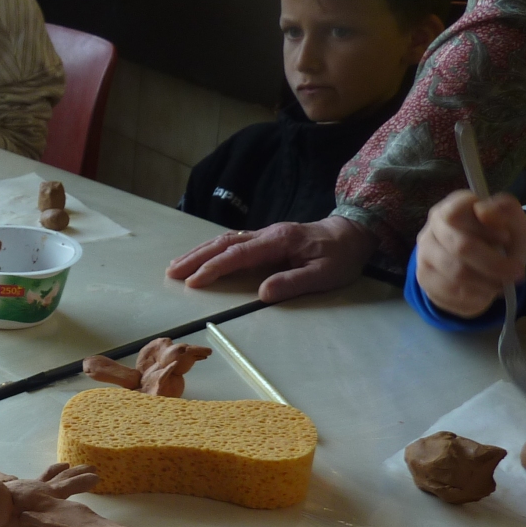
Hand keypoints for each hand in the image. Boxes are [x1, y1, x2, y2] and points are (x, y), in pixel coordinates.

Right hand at [166, 215, 375, 301]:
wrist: (353, 233)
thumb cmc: (341, 256)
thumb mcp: (325, 275)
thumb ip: (293, 282)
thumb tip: (262, 294)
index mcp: (279, 241)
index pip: (238, 255)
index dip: (214, 268)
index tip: (194, 282)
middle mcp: (267, 234)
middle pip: (224, 243)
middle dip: (195, 258)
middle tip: (171, 272)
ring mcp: (265, 234)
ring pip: (225, 240)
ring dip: (199, 252)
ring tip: (176, 265)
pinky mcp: (266, 238)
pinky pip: (232, 241)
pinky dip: (212, 249)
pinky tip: (201, 256)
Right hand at [414, 190, 525, 316]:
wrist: (481, 267)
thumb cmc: (499, 240)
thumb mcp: (513, 222)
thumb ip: (505, 211)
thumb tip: (483, 211)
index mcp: (450, 208)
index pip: (456, 212)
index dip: (483, 227)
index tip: (505, 238)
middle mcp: (431, 229)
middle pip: (460, 247)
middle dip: (494, 263)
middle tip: (517, 272)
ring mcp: (424, 255)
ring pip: (457, 273)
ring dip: (487, 282)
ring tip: (502, 284)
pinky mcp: (424, 279)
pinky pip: (451, 292)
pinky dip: (475, 295)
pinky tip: (486, 292)